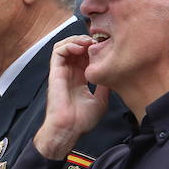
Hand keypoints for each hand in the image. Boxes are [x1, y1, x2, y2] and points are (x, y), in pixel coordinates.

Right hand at [35, 34, 110, 159]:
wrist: (69, 128)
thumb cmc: (82, 120)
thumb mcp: (101, 100)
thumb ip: (105, 86)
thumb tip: (113, 73)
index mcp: (80, 79)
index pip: (86, 57)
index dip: (94, 49)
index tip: (107, 47)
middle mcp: (70, 73)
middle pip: (76, 48)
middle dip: (87, 40)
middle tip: (99, 41)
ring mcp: (62, 72)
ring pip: (65, 46)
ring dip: (77, 39)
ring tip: (89, 42)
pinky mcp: (55, 72)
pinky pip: (58, 51)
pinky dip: (68, 44)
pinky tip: (80, 47)